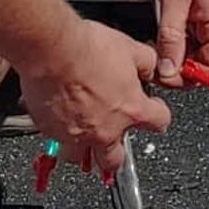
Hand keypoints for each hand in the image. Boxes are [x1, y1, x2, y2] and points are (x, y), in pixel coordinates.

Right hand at [16, 18, 172, 177]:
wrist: (51, 48)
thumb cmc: (87, 48)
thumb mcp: (131, 47)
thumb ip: (146, 63)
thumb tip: (149, 70)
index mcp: (131, 110)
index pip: (159, 123)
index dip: (158, 114)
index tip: (152, 109)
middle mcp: (105, 130)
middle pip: (116, 160)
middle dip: (117, 152)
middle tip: (114, 137)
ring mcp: (75, 134)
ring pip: (80, 157)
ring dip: (83, 149)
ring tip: (82, 133)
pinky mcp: (49, 130)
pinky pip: (56, 140)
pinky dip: (58, 132)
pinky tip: (57, 116)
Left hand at [150, 0, 208, 85]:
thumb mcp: (171, 2)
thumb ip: (171, 39)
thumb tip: (169, 70)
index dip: (189, 78)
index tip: (165, 74)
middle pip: (208, 61)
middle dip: (182, 66)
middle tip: (156, 61)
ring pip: (201, 49)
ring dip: (181, 52)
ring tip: (158, 45)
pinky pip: (198, 35)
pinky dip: (182, 39)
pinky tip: (165, 33)